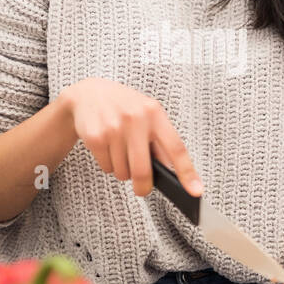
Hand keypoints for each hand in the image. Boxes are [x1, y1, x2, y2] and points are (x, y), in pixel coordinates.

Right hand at [61, 78, 202, 197]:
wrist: (88, 93)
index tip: (195, 191)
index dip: (187, 172)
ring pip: (122, 172)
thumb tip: (173, 171)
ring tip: (120, 151)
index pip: (176, 148)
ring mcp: (113, 128)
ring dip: (123, 170)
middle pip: (143, 170)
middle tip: (142, 189)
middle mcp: (135, 119)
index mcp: (154, 113)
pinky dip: (109, 164)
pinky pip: (107, 167)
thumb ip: (160, 139)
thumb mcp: (147, 113)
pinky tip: (108, 147)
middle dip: (143, 186)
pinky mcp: (95, 137)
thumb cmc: (124, 106)